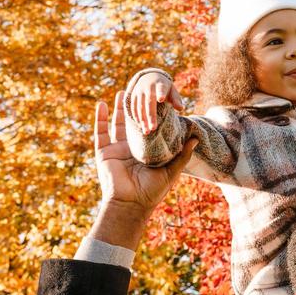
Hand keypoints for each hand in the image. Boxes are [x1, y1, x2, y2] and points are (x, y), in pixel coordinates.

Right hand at [94, 92, 197, 218]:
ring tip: (122, 92)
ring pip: (116, 125)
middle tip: (139, 91)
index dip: (151, 115)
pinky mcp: (104, 153)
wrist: (131, 203)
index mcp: (146, 153)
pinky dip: (100, 119)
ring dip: (119, 109)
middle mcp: (131, 150)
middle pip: (132, 124)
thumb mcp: (171, 171)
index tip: (155, 100)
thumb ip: (182, 155)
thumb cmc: (152, 191)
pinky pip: (100, 133)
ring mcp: (116, 150)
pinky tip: (101, 105)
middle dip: (135, 108)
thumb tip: (196, 138)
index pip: (149, 129)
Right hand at [128, 71, 185, 132]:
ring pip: (140, 106)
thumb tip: (180, 109)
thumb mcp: (172, 91)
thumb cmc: (164, 87)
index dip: (161, 93)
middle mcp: (148, 87)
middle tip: (153, 128)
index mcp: (160, 84)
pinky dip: (137, 116)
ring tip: (147, 132)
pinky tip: (141, 125)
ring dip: (143, 119)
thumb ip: (176, 100)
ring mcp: (139, 91)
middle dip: (151, 116)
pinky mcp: (133, 95)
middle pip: (149, 102)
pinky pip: (134, 107)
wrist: (150, 77)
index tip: (161, 99)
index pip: (161, 89)